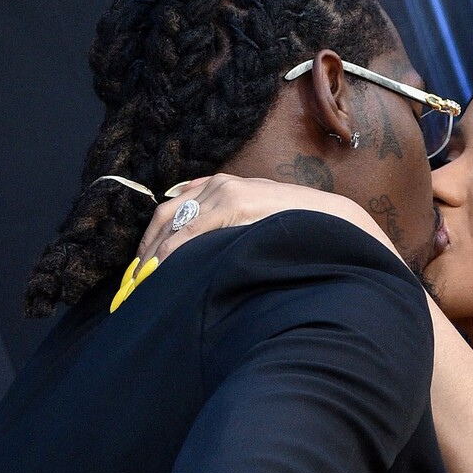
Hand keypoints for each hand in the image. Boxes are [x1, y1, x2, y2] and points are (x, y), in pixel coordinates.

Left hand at [134, 173, 384, 269]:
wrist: (339, 227)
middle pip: (164, 216)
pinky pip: (188, 232)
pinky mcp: (232, 203)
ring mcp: (224, 191)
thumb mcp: (261, 228)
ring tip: (141, 289)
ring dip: (153, 259)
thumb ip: (232, 233)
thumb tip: (202, 261)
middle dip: (146, 253)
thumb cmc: (302, 237)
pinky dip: (170, 256)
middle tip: (134, 286)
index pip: (174, 210)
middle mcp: (218, 184)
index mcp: (224, 187)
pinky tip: (163, 276)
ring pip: (172, 225)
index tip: (142, 271)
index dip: (154, 242)